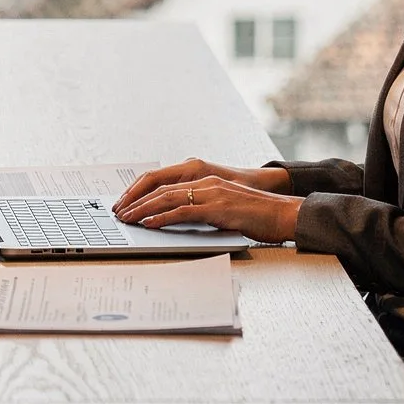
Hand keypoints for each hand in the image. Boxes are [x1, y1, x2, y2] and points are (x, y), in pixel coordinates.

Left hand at [114, 157, 301, 243]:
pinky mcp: (218, 208)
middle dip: (136, 200)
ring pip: (167, 198)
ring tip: (126, 218)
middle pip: (160, 187)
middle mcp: (205, 182)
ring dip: (143, 209)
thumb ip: (203, 210)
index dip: (142, 192)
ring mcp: (211, 193)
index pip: (165, 182)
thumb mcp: (224, 209)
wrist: (285, 213)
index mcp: (205, 180)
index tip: (126, 203)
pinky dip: (162, 217)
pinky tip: (149, 224)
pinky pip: (183, 211)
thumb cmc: (258, 215)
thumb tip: (179, 221)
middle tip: (119, 212)